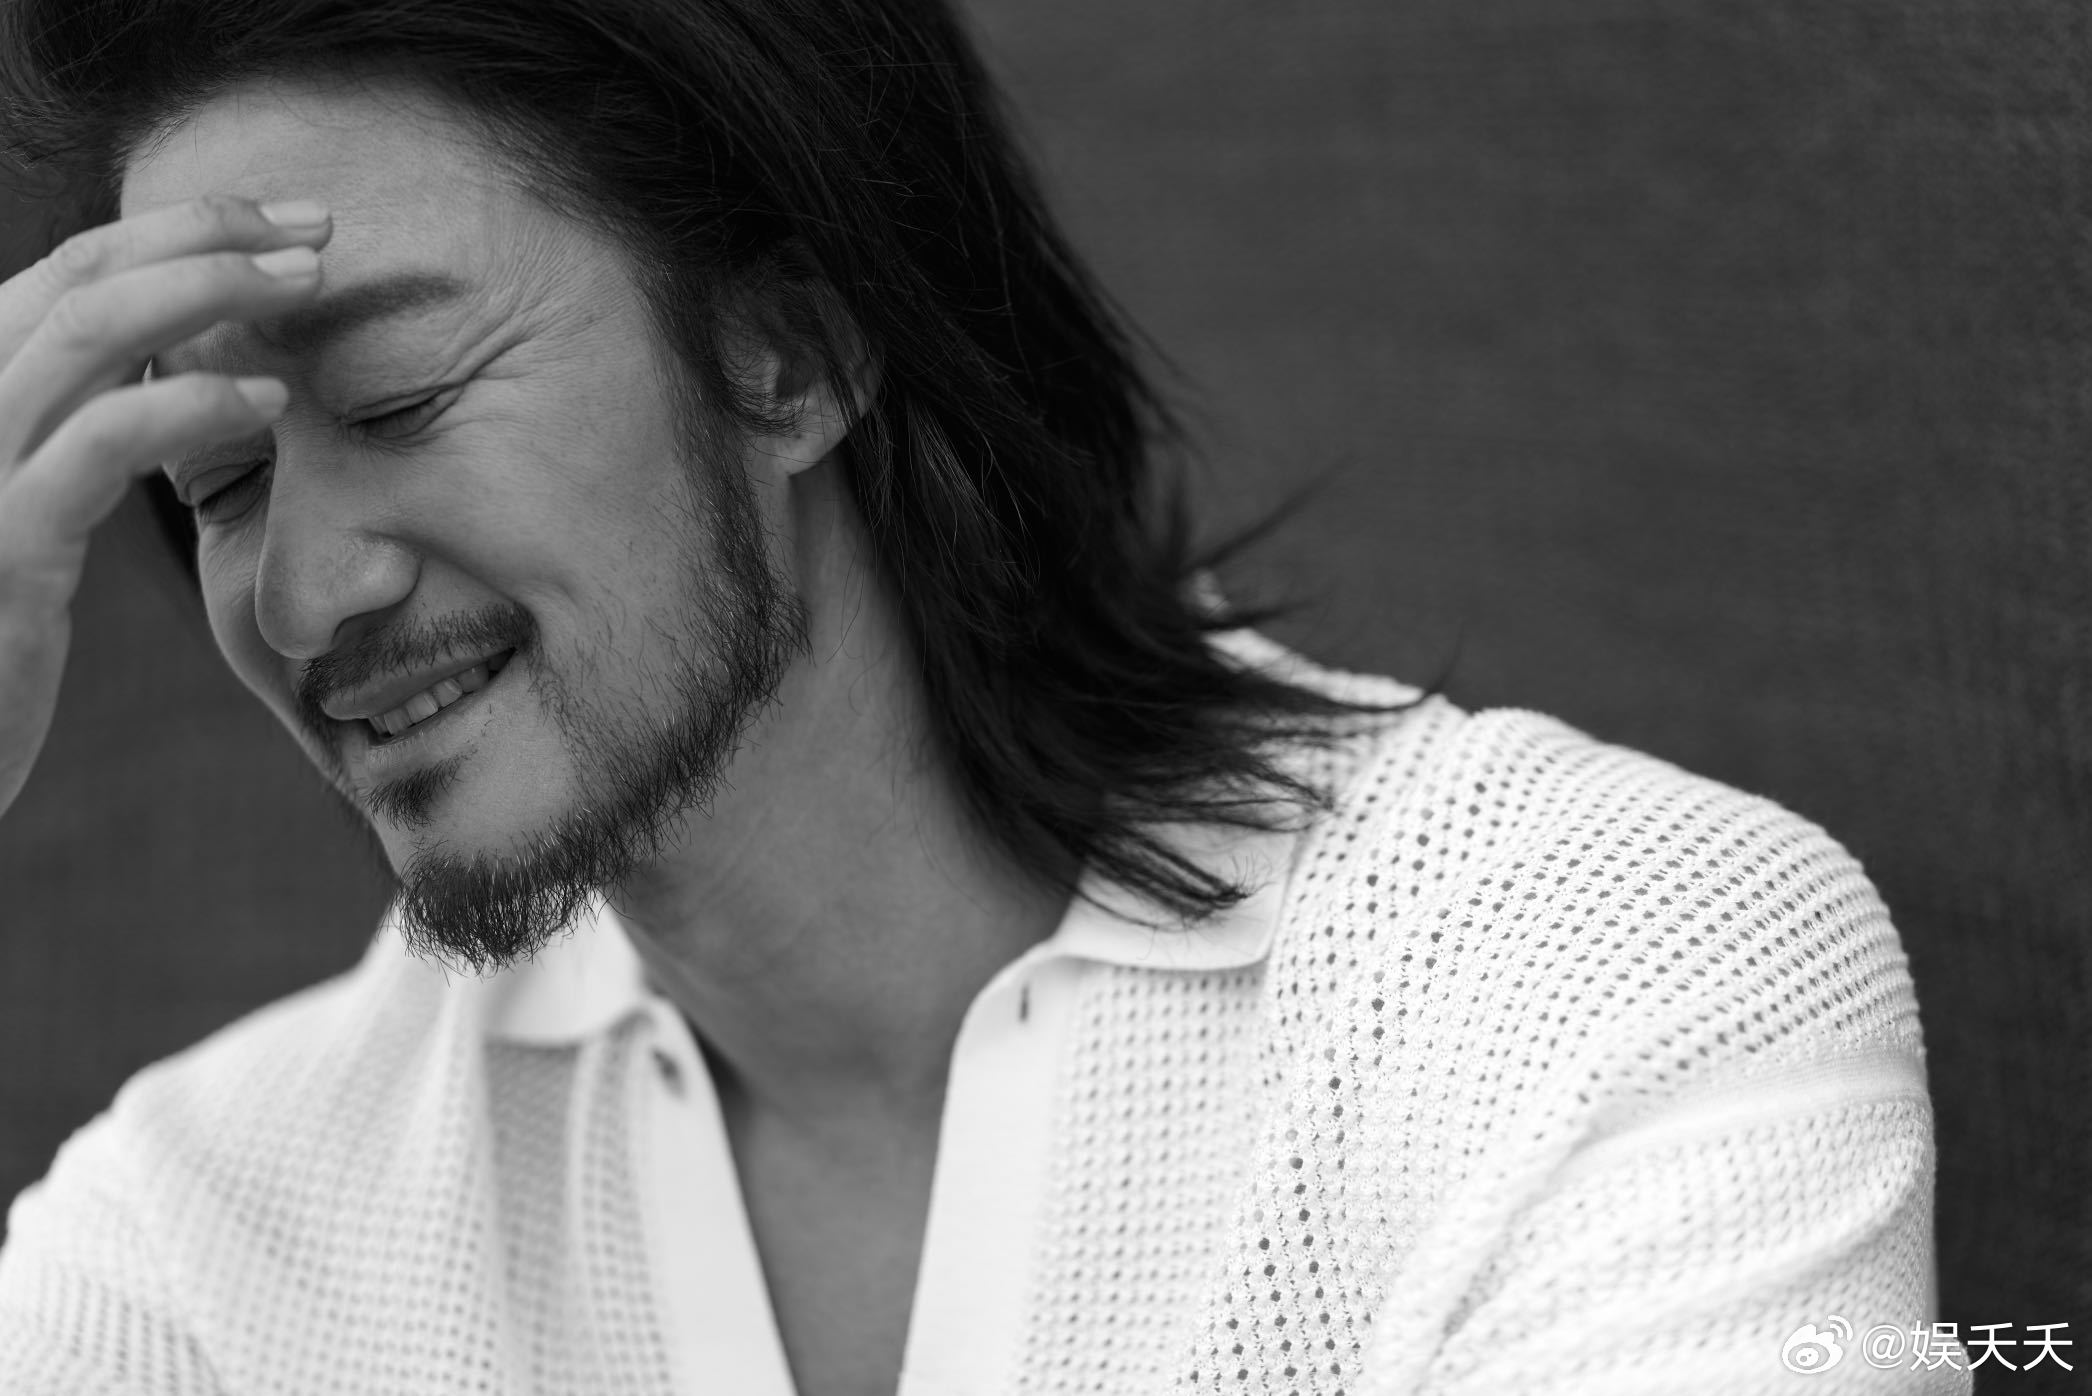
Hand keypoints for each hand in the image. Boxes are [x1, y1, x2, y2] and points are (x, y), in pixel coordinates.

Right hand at [0, 194, 329, 815]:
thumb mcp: (32, 515)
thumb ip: (82, 434)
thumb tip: (190, 371)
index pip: (69, 270)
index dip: (175, 229)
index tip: (282, 221)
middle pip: (78, 276)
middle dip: (202, 234)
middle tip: (314, 229)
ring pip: (84, 333)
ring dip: (206, 290)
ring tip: (306, 282)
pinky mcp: (1, 546)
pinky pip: (99, 447)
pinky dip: (190, 407)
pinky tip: (271, 405)